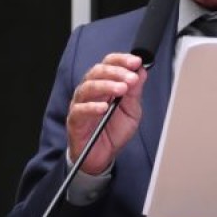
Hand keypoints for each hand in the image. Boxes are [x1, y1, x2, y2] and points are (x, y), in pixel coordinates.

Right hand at [66, 53, 146, 174]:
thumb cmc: (114, 131)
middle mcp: (91, 90)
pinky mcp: (74, 120)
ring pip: (88, 87)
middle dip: (116, 72)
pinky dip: (92, 107)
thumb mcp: (132, 111)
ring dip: (106, 86)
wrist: (103, 155)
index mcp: (105, 84)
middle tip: (131, 78)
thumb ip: (135, 92)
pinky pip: (80, 110)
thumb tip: (141, 72)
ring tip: (121, 89)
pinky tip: (104, 108)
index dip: (122, 60)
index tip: (136, 62)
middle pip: (98, 71)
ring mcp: (81, 104)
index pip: (109, 63)